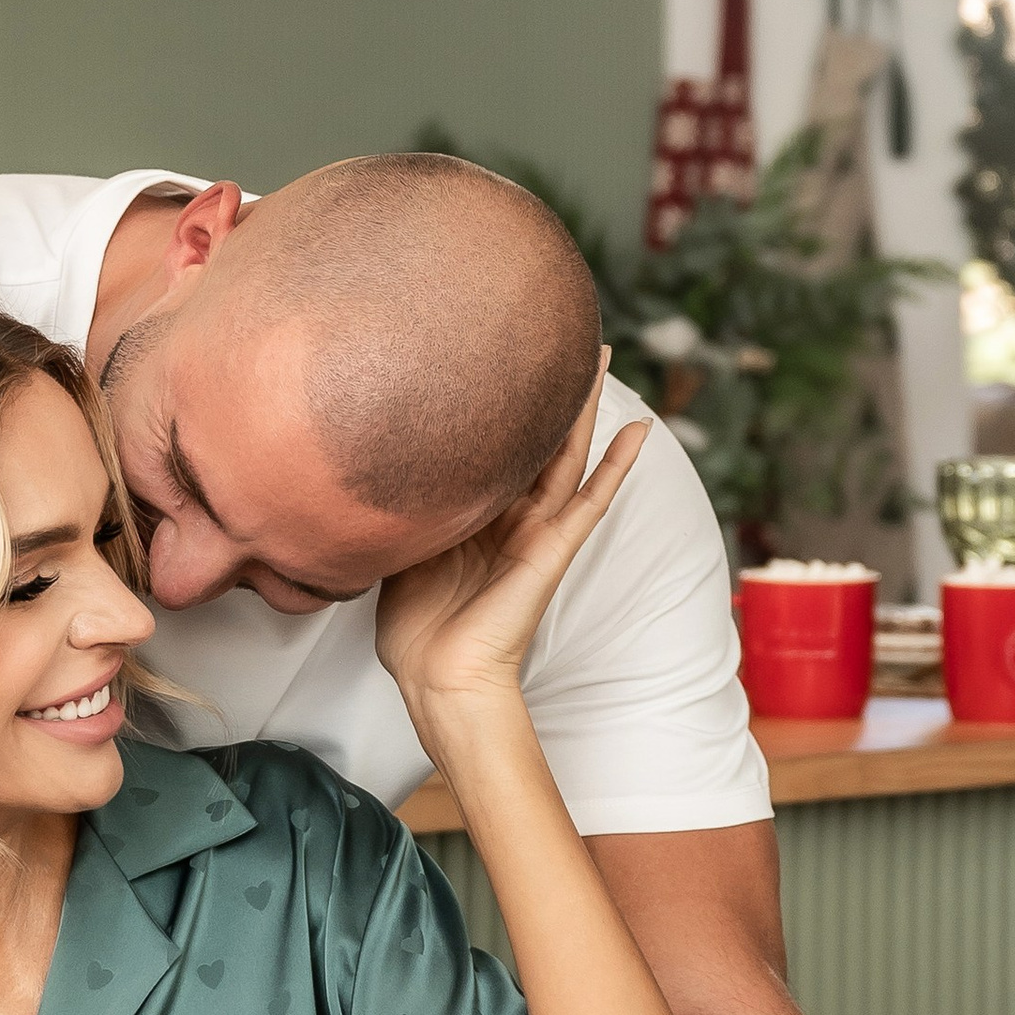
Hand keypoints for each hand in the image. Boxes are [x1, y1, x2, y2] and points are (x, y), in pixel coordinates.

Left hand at [375, 361, 647, 732]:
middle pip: (534, 441)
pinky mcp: (553, 549)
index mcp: (471, 518)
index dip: (492, 409)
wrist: (438, 676)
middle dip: (544, 391)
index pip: (488, 452)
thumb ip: (401, 511)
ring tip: (600, 355)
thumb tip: (374, 467)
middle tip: (555, 337)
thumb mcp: (397, 552)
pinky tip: (641, 432)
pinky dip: (618, 466)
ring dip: (583, 407)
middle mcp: (507, 518)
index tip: (491, 359)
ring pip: (566, 456)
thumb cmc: (415, 630)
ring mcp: (535, 531)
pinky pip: (592, 501)